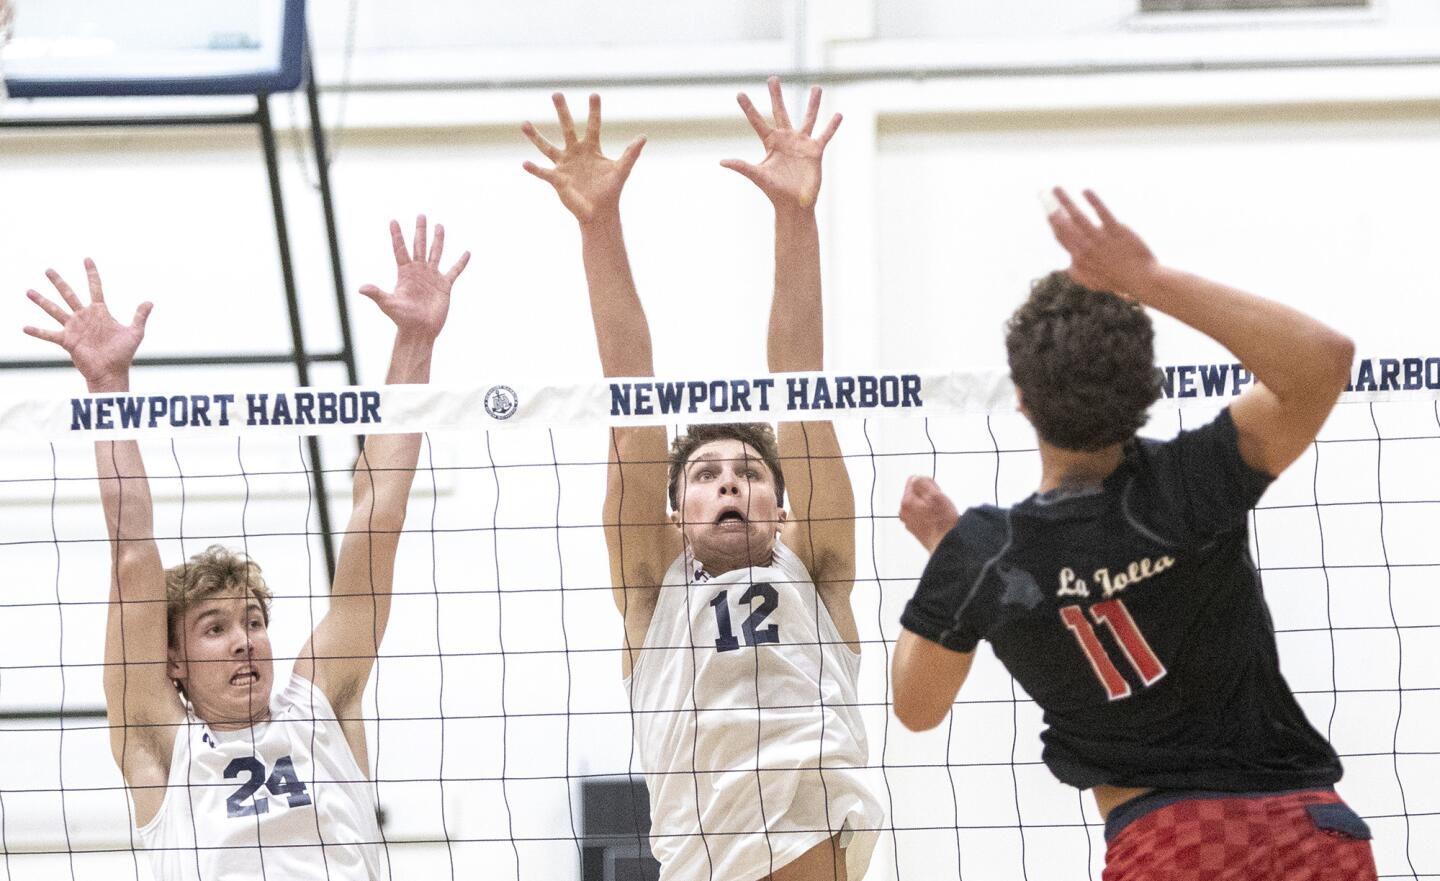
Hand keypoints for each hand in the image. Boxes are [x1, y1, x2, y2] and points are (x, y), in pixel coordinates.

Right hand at [23, 260, 151, 390]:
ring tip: (29, 291)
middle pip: (69, 294)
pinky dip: (37, 332)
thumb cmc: (123, 353)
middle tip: (48, 269)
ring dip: (41, 301)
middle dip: (59, 282)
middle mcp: (84, 317)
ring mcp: (74, 328)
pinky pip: (49, 335)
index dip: (91, 274)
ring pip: (54, 310)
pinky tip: (25, 328)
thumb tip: (150, 302)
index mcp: (100, 312)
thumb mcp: (135, 333)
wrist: (112, 372)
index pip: (95, 288)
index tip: (87, 259)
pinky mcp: (67, 341)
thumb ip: (140, 316)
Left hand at [359, 216, 469, 339]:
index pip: (400, 249)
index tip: (393, 221)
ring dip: (438, 240)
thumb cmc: (402, 319)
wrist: (420, 331)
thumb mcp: (389, 304)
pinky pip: (454, 271)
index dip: (397, 235)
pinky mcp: (444, 286)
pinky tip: (466, 253)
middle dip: (420, 231)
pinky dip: (460, 263)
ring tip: (439, 225)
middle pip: (419, 246)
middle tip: (421, 215)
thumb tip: (361, 288)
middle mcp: (418, 271)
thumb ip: (377, 294)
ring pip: (436, 253)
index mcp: (405, 273)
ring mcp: (432, 277)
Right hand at [522, 93, 645, 223]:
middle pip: (567, 128)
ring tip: (524, 124)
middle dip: (562, 112)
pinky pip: (543, 173)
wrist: (600, 212)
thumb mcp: (622, 170)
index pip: (593, 126)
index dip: (594, 111)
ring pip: (547, 147)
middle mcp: (575, 152)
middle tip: (556, 94)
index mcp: (591, 148)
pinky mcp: (557, 179)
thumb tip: (644, 137)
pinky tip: (525, 163)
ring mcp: (564, 165)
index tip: (594, 94)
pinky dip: (534, 169)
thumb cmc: (611, 191)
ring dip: (536, 136)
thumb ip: (631, 154)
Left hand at [722, 76, 841, 210]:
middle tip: (772, 78)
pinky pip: (825, 135)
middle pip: (780, 111)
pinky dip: (832, 126)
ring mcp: (801, 143)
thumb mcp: (758, 176)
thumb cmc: (775, 191)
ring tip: (816, 87)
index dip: (748, 108)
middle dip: (776, 95)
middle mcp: (786, 139)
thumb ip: (742, 166)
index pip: (757, 122)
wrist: (794, 204)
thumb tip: (722, 162)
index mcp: (770, 143)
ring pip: (808, 118)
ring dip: (813, 104)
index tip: (739, 93)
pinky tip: (839, 114)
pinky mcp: (815, 151)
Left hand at [899, 476, 959, 553]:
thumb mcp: (936, 495)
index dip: (928, 484)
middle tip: (939, 504)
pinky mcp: (915, 529)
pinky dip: (929, 515)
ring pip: (920, 505)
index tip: (935, 492)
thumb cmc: (943, 522)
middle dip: (928, 496)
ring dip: (929, 506)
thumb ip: (923, 482)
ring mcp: (909, 522)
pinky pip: (922, 515)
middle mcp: (904, 512)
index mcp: (907, 502)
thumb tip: (916, 478)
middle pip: (916, 494)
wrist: (947, 545)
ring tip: (939, 514)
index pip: (914, 481)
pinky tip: (937, 521)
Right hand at [1046, 187, 1159, 297]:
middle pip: (1064, 225)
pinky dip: (1093, 201)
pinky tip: (1085, 191)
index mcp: (1078, 257)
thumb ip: (1076, 273)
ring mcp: (1100, 238)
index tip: (1048, 211)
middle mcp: (1085, 247)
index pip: (1060, 236)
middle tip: (1044, 196)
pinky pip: (1102, 213)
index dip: (1052, 223)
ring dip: (1064, 201)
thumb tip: (1067, 265)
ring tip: (1055, 189)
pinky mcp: (1116, 230)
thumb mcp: (1091, 282)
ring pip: (1077, 216)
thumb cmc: (1116, 280)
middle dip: (1052, 210)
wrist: (1140, 279)